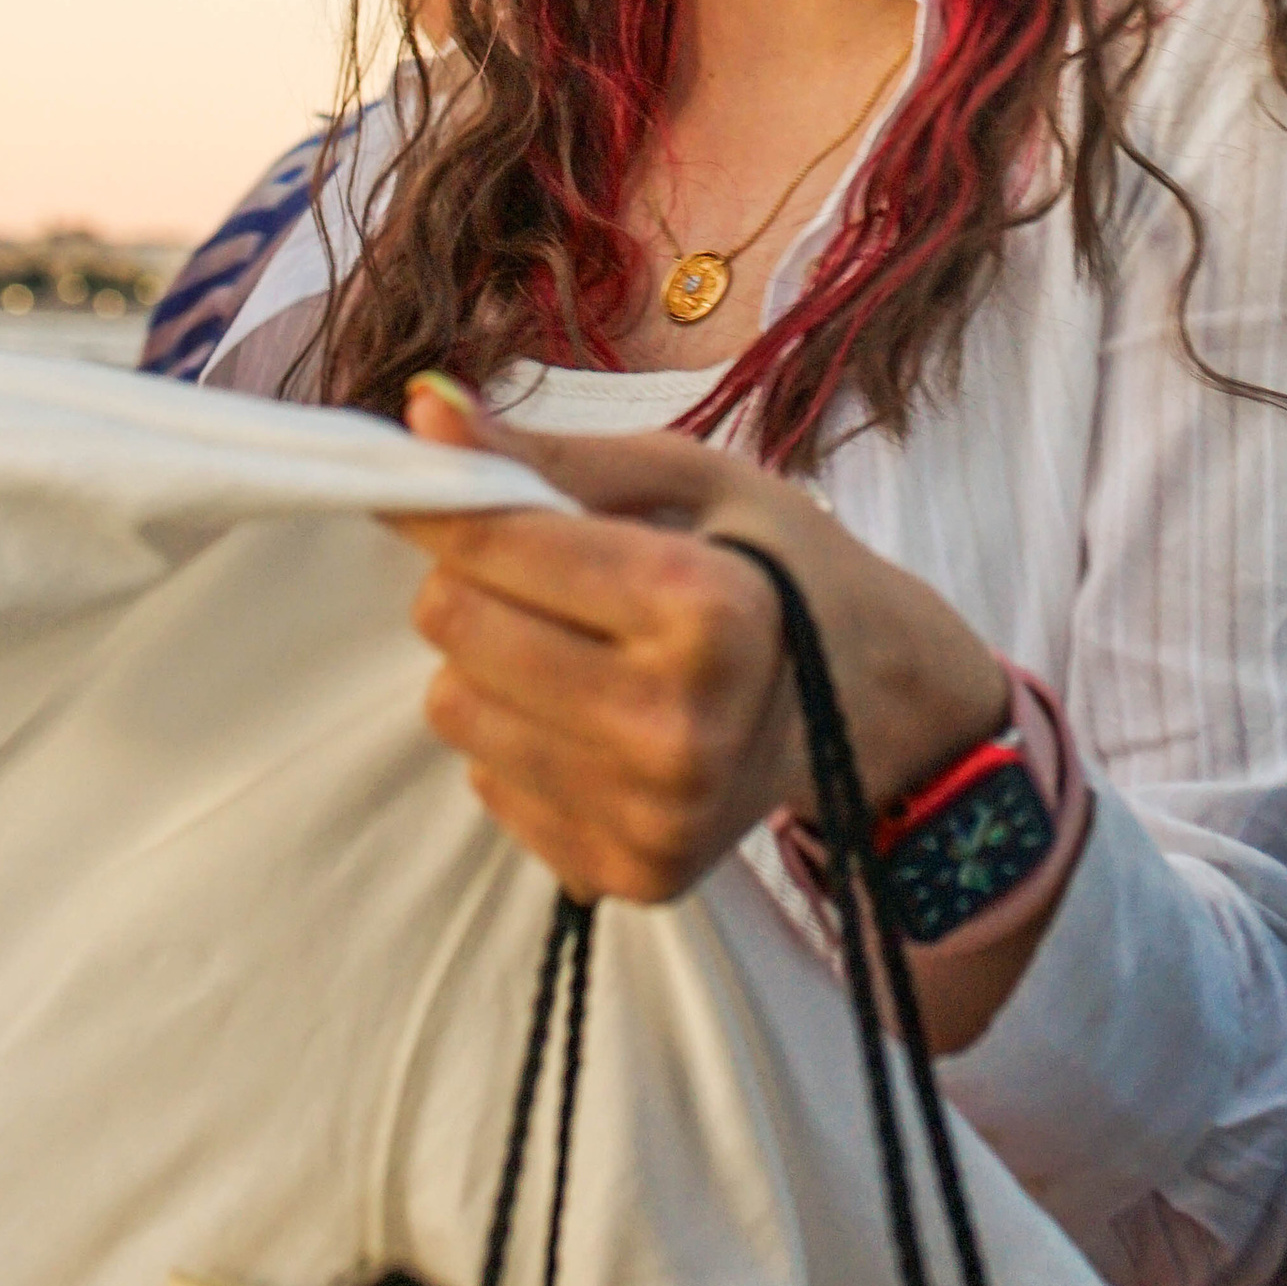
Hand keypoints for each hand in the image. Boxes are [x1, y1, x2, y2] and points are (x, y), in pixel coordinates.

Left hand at [394, 378, 1010, 908]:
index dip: (439, 500)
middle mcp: (677, 727)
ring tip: (579, 647)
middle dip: (477, 581)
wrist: (872, 707)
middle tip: (544, 572)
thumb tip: (424, 411)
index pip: (496, 546)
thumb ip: (550, 454)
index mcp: (704, 608)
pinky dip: (521, 738)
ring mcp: (653, 815)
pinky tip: (598, 717)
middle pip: (456, 627)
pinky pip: (488, 785)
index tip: (415, 475)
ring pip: (454, 710)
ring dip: (491, 663)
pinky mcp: (630, 873)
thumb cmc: (779, 566)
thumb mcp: (689, 479)